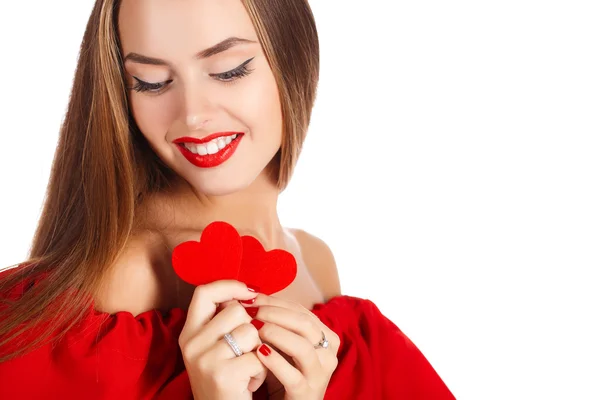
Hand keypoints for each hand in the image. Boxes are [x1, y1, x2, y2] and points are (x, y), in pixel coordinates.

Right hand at [178, 280, 266, 399]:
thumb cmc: (225, 380)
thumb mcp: (214, 348)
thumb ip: (223, 321)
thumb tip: (251, 292)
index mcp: (188, 333)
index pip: (204, 292)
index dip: (230, 286)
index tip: (250, 292)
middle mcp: (192, 344)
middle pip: (236, 310)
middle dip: (252, 328)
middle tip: (247, 351)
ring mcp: (205, 359)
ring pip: (251, 331)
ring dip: (259, 350)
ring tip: (249, 367)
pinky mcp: (223, 375)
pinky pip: (259, 357)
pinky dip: (262, 371)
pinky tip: (250, 383)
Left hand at [241, 294, 340, 399]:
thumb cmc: (283, 372)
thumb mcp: (283, 345)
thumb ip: (275, 322)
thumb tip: (250, 297)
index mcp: (326, 337)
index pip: (301, 311)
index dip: (276, 302)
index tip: (252, 299)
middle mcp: (328, 353)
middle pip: (304, 324)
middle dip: (275, 313)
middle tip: (251, 311)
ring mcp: (320, 374)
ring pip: (302, 346)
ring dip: (276, 333)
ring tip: (255, 329)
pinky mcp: (307, 393)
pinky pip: (292, 375)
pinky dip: (275, 361)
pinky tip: (260, 353)